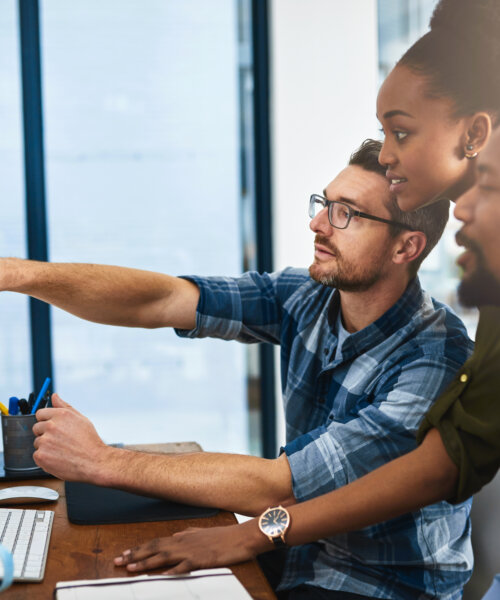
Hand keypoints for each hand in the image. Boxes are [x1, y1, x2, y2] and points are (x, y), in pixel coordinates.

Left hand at [32, 393, 107, 480]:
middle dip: (45, 433)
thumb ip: (65, 406)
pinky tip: (58, 458)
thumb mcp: (81, 419)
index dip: (46, 421)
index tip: (53, 428)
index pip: (40, 413)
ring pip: (37, 442)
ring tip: (61, 450)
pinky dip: (45, 458)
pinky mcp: (41, 456)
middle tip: (60, 441)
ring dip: (46, 446)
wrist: (94, 461)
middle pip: (37, 428)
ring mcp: (45, 441)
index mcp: (61, 415)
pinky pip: (37, 455)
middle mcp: (51, 426)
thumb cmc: (89, 441)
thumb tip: (54, 396)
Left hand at [114, 521, 265, 574]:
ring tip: (131, 569)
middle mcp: (184, 541)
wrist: (242, 537)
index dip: (139, 548)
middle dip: (135, 555)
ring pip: (163, 556)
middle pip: (154, 547)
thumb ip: (188, 535)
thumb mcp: (203, 533)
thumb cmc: (224, 536)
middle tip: (117, 561)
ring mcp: (192, 550)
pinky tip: (160, 578)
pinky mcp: (201, 559)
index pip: (156, 541)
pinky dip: (170, 572)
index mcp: (184, 536)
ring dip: (146, 563)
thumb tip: (176, 536)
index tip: (124, 554)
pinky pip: (183, 567)